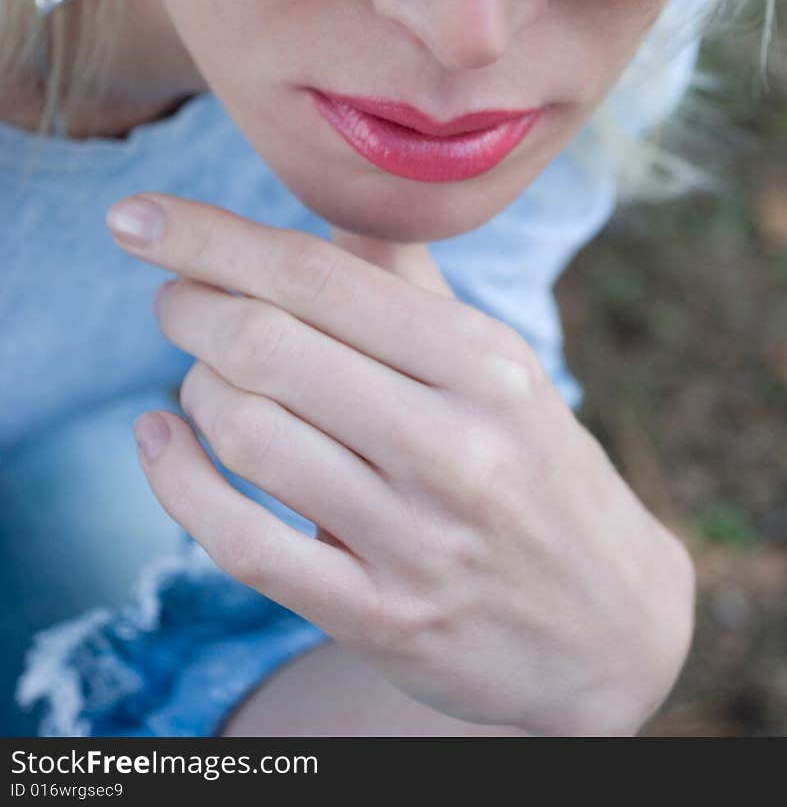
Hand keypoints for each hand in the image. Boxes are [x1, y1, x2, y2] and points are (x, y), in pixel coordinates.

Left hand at [107, 193, 694, 736]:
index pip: (322, 276)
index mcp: (485, 362)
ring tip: (200, 375)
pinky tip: (160, 441)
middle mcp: (457, 445)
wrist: (607, 626)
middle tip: (174, 299)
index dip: (212, 238)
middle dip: (190, 308)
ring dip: (195, 389)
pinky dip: (177, 481)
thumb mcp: (501, 367)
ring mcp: (418, 539)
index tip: (139, 217)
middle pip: (269, 347)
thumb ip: (411, 285)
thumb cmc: (535, 468)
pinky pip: (242, 542)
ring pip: (248, 434)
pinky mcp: (382, 619)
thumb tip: (324, 200)